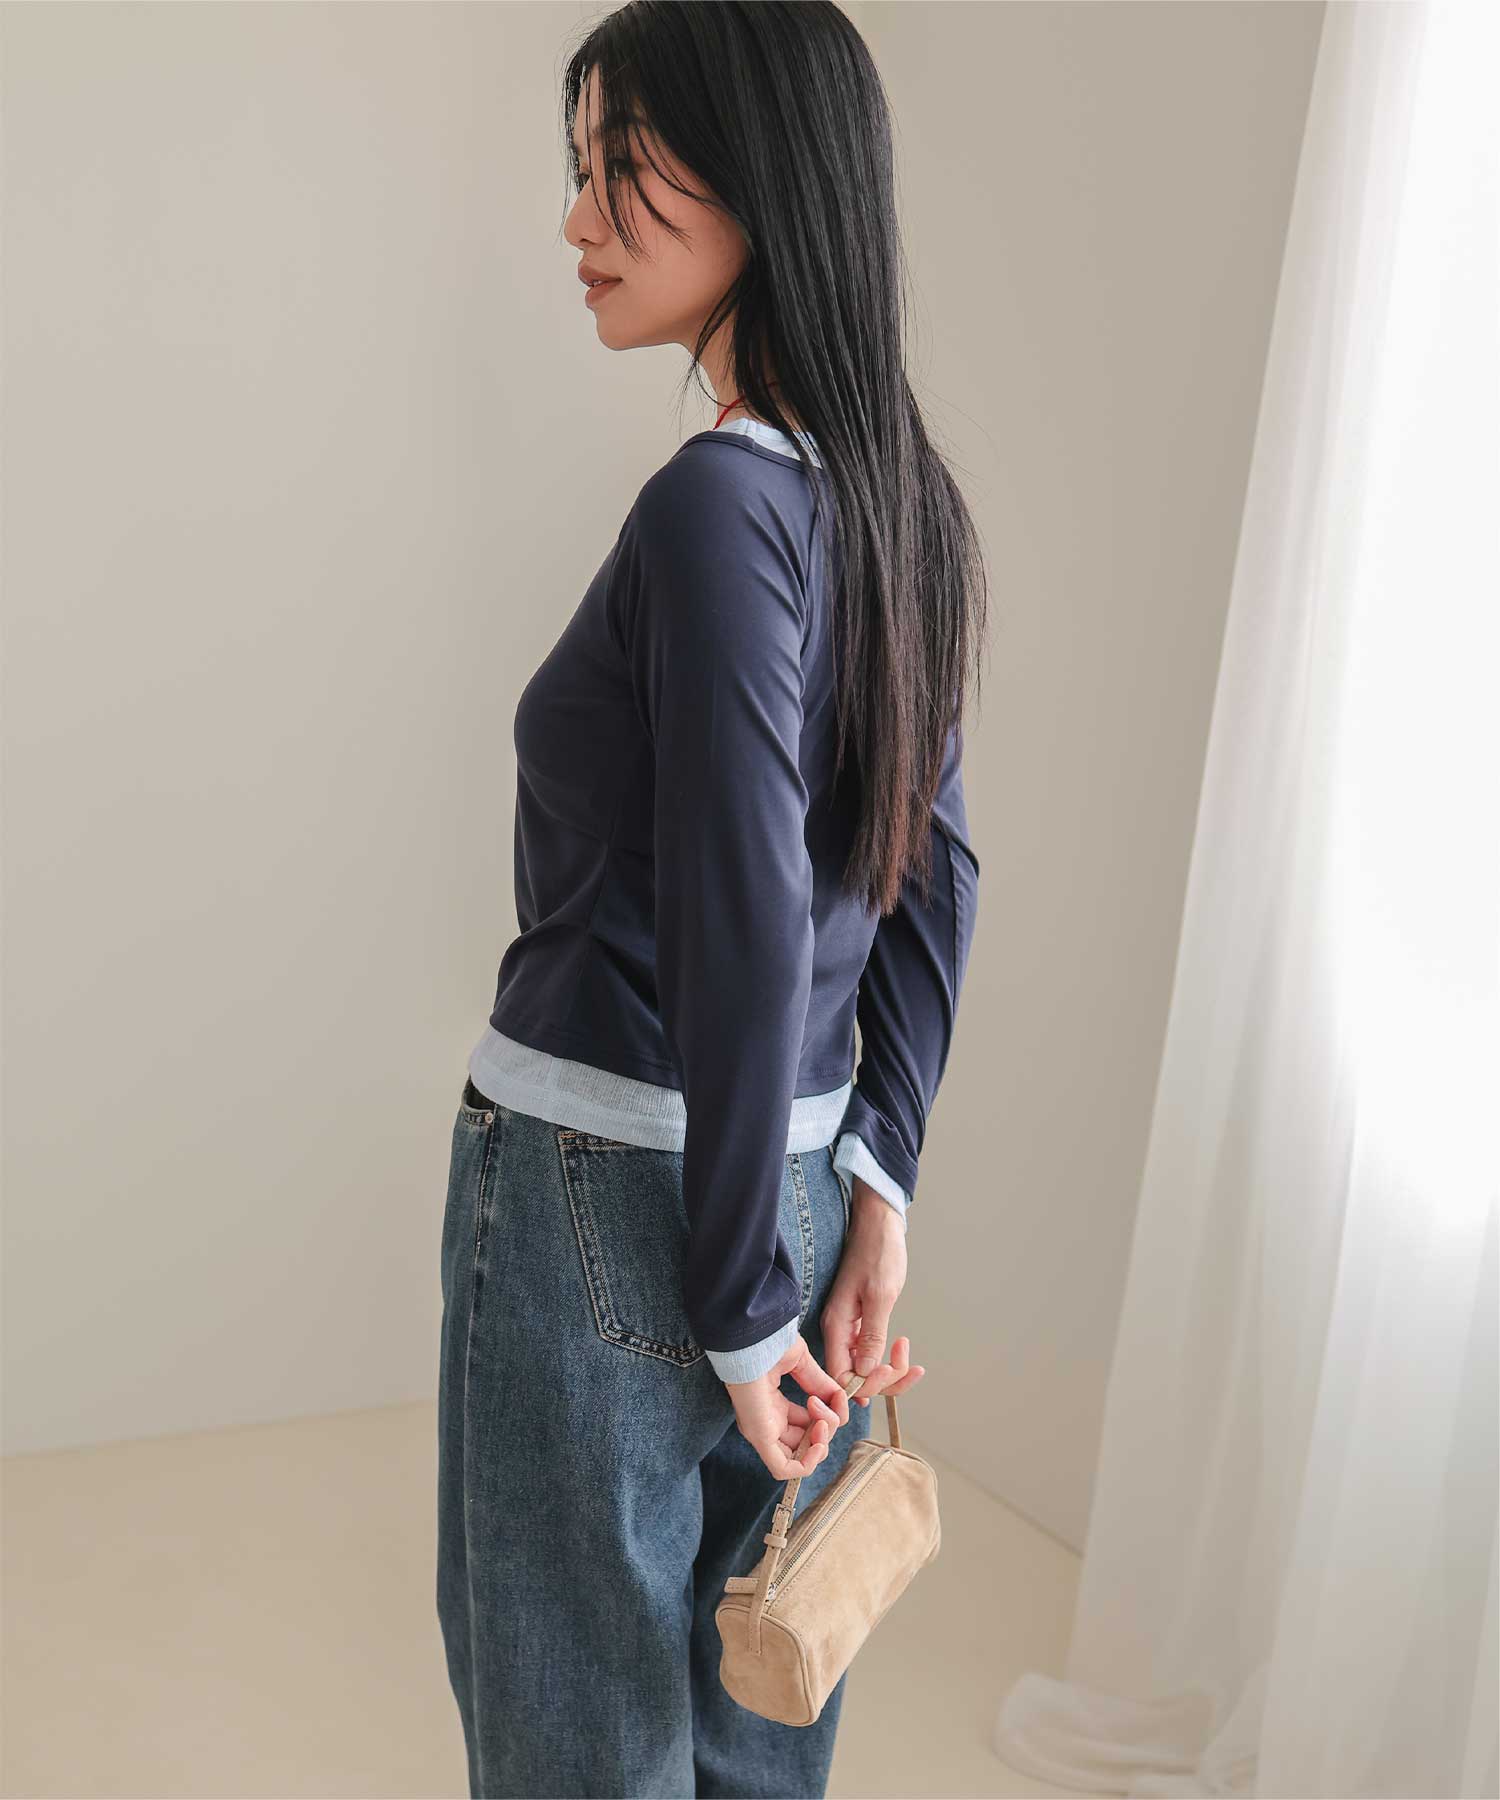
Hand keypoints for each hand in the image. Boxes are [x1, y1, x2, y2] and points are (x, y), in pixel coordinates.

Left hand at [723, 1332, 852, 1479]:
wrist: (750, 1335)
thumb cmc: (766, 1341)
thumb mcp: (801, 1363)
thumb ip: (820, 1383)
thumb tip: (838, 1397)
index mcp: (773, 1404)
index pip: (807, 1426)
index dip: (830, 1415)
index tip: (837, 1394)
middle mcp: (768, 1421)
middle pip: (806, 1442)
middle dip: (828, 1427)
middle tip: (823, 1403)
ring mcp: (763, 1430)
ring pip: (798, 1458)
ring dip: (822, 1443)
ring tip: (822, 1420)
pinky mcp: (760, 1435)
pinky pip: (783, 1468)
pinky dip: (808, 1463)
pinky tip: (819, 1441)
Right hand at [821, 1179, 927, 1407]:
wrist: (879, 1223)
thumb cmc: (879, 1252)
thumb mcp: (880, 1295)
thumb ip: (871, 1335)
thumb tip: (865, 1371)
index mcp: (836, 1325)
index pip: (841, 1376)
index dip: (866, 1383)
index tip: (891, 1369)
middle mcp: (838, 1330)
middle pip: (854, 1376)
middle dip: (883, 1379)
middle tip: (909, 1364)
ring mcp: (848, 1326)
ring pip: (863, 1366)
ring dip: (888, 1369)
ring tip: (909, 1355)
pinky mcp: (859, 1321)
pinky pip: (868, 1351)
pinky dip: (887, 1356)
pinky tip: (902, 1348)